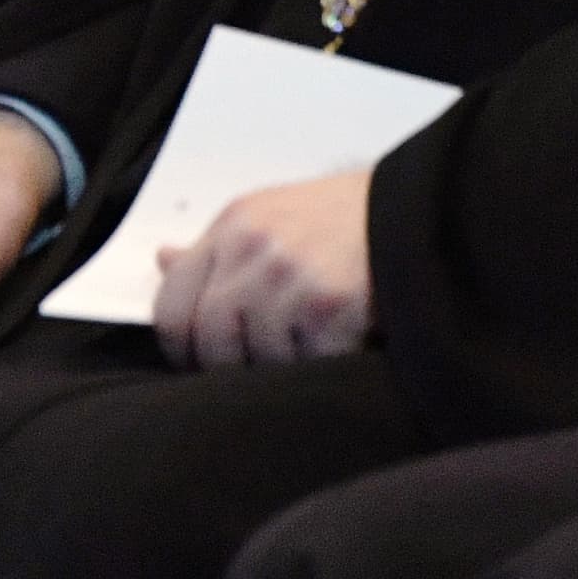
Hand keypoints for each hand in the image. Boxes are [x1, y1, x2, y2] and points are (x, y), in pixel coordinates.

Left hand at [153, 169, 374, 367]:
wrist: (416, 210)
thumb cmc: (339, 220)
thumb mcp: (267, 216)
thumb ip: (215, 248)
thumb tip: (161, 260)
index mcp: (230, 228)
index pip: (170, 306)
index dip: (180, 348)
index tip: (197, 363)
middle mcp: (251, 249)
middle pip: (210, 341)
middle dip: (230, 367)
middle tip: (260, 367)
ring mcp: (289, 278)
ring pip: (259, 360)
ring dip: (284, 368)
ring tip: (310, 346)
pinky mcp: (329, 307)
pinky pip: (307, 366)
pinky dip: (323, 367)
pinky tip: (341, 346)